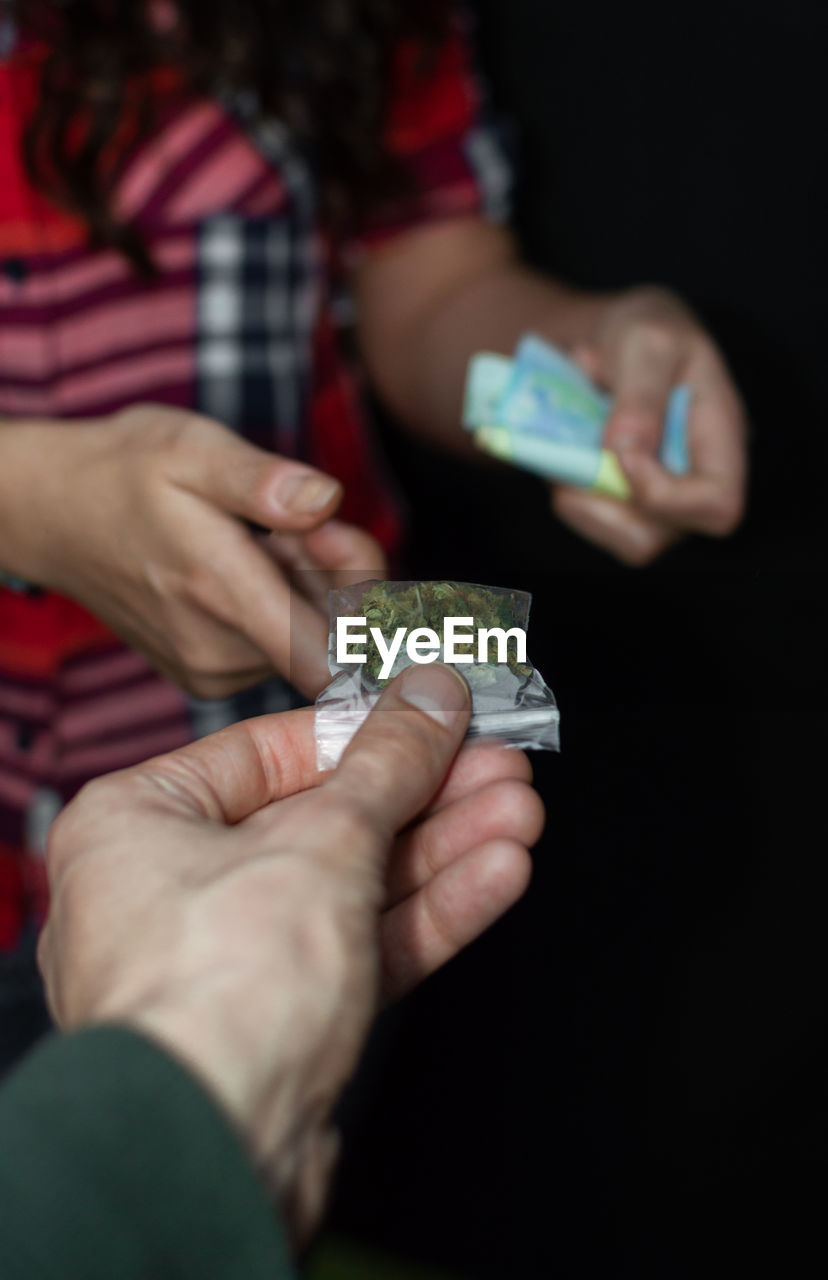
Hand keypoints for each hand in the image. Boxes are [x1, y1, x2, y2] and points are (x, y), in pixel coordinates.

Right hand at [11, 404, 384, 696]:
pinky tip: (250, 565)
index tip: (340, 539)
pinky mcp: (210, 675)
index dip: (369, 606)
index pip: (339, 656)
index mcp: (223, 595)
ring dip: (311, 587)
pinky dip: (284, 604)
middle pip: (334, 637)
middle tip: (305, 520)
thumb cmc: (127, 472)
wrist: (55, 514)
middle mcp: (221, 652)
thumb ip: (262, 481)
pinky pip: (279, 645)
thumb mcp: (193, 449)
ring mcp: (214, 670)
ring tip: (265, 537)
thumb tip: (326, 500)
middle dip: (341, 574)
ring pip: (309, 639)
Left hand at [38, 663, 542, 1245]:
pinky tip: (495, 876)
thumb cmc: (215, 991)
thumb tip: (429, 697)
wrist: (217, 1148)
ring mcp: (230, 958)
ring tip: (518, 815)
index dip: (367, 731)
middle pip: (325, 819)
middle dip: (426, 796)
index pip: (271, 750)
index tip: (436, 714)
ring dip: (442, 851)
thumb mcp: (322, 840)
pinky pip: (360, 945)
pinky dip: (427, 913)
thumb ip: (387, 763)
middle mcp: (172, 887)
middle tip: (499, 768)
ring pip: (353, 885)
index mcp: (139, 821)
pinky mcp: (282, 1018)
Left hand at [550, 287, 747, 564]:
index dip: (665, 496)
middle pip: (659, 535)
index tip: (622, 452)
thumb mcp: (646, 339)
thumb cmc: (645, 330)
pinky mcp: (625, 504)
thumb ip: (640, 393)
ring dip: (580, 496)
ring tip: (570, 445)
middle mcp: (695, 480)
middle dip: (604, 497)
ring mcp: (660, 498)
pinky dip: (569, 494)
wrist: (610, 340)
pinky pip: (594, 525)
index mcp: (720, 439)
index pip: (718, 506)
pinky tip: (567, 454)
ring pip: (622, 539)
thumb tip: (624, 450)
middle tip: (579, 447)